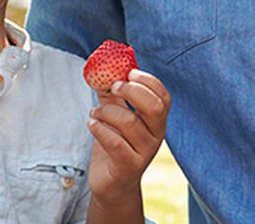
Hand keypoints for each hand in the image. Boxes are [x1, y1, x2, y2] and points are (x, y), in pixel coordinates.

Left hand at [87, 69, 169, 199]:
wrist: (112, 184)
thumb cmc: (115, 147)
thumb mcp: (115, 118)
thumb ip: (113, 96)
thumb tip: (102, 70)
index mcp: (156, 122)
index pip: (164, 98)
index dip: (149, 81)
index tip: (130, 73)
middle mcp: (156, 136)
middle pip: (154, 107)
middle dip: (132, 92)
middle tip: (114, 88)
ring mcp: (144, 153)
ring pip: (129, 122)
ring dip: (106, 111)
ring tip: (94, 113)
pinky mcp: (129, 166)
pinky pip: (115, 143)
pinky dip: (99, 129)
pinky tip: (91, 125)